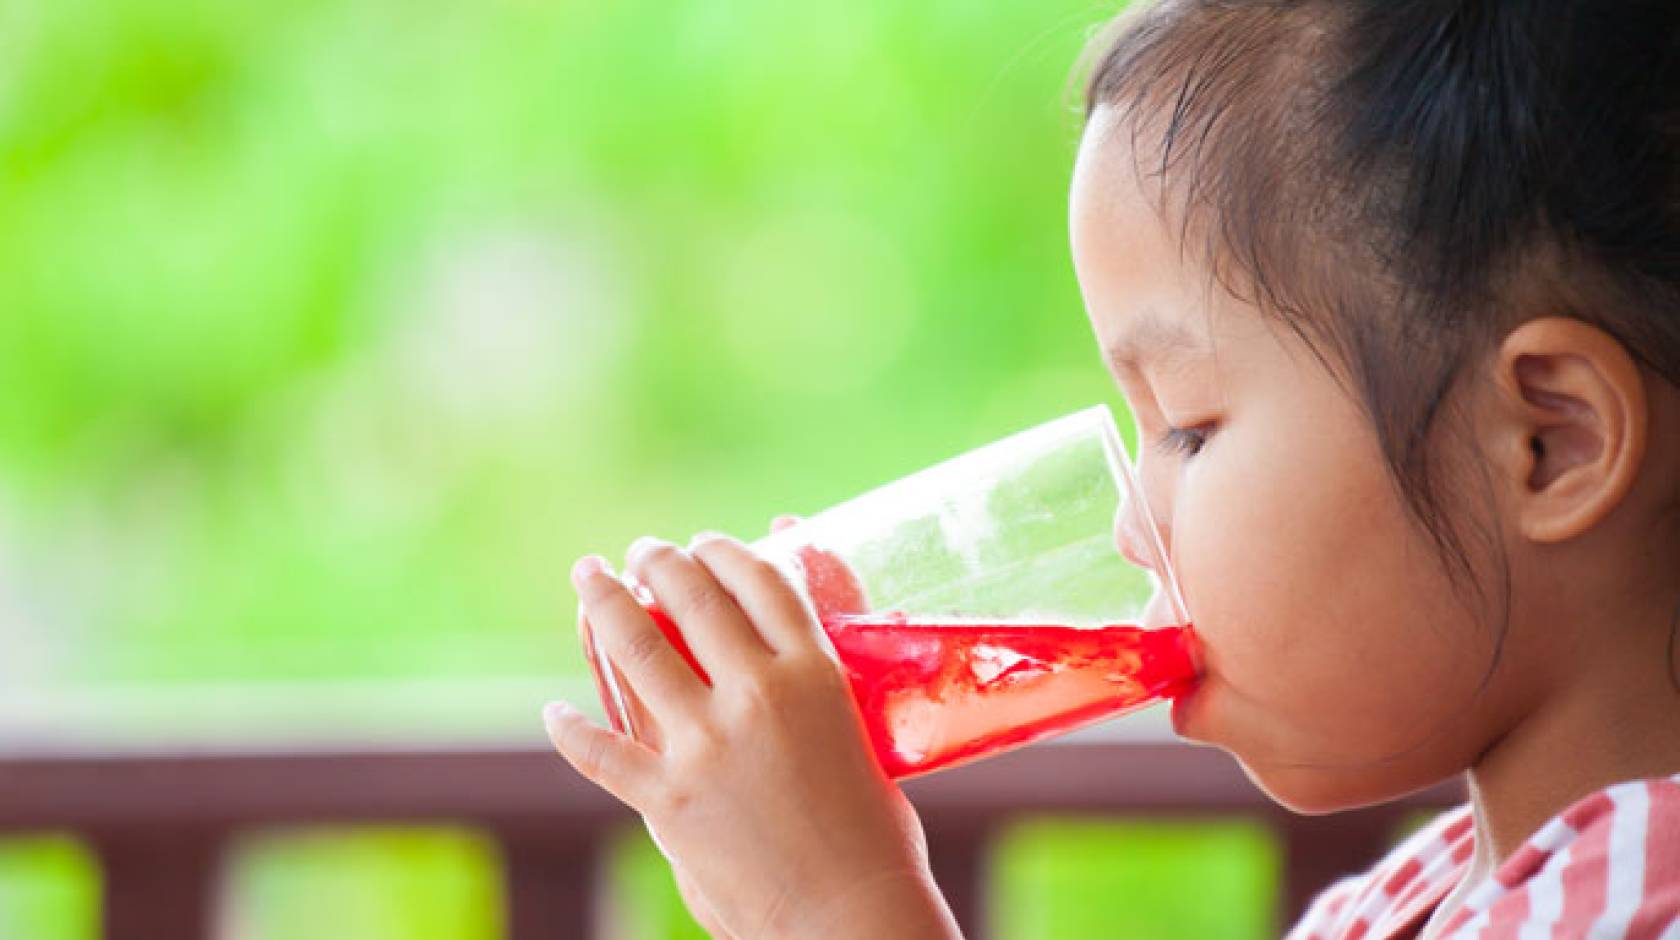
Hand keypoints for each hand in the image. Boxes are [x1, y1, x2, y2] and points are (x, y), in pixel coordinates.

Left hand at [546, 533, 957, 939]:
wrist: (852, 914)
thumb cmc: (874, 835)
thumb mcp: (859, 739)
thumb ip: (816, 691)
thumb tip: (789, 654)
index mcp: (816, 675)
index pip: (761, 582)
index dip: (726, 550)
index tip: (705, 541)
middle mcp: (757, 696)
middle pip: (693, 598)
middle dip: (657, 561)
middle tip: (641, 551)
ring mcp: (705, 747)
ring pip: (636, 648)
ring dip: (604, 602)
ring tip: (590, 578)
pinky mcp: (667, 800)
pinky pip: (599, 750)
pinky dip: (569, 728)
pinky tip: (556, 711)